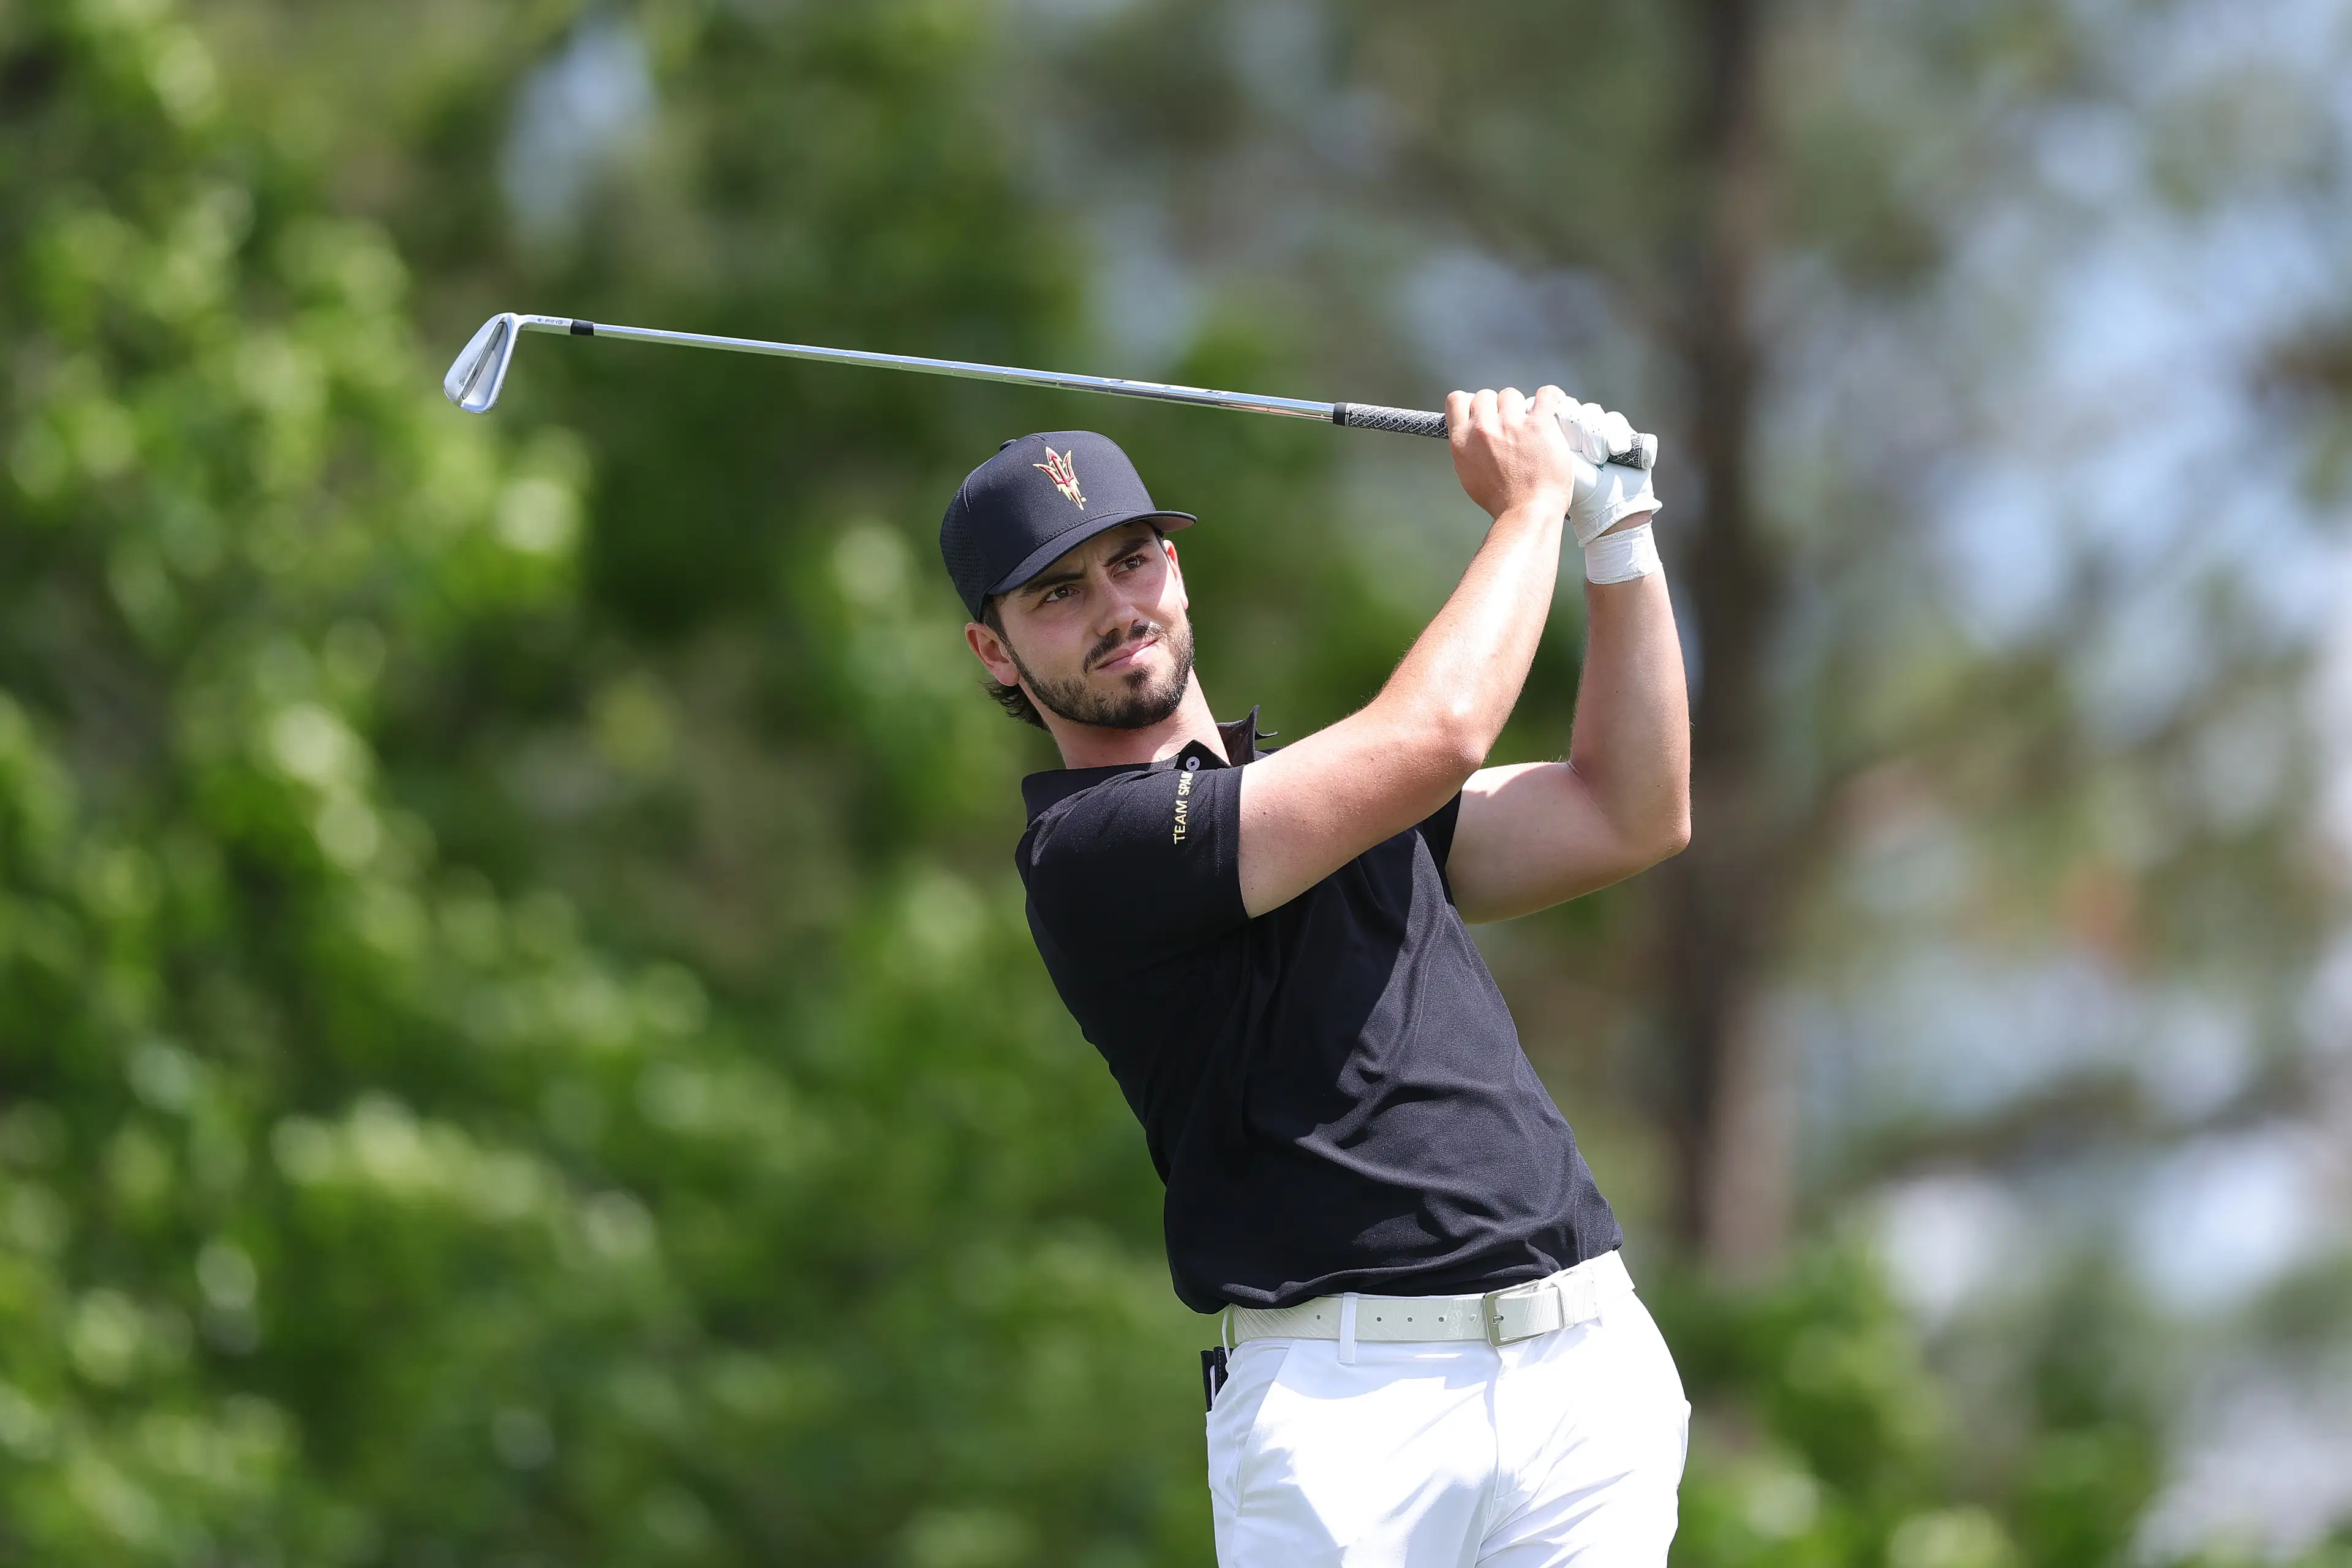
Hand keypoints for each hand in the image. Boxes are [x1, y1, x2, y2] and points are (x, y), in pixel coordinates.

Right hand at [1446, 386, 1597, 521]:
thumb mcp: (1469, 474)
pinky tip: (1553, 404)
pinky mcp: (1539, 424)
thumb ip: (1468, 449)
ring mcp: (1511, 424)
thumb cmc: (1501, 501)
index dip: (1471, 403)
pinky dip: (1551, 397)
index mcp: (1462, 440)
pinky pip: (1546, 395)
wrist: (1527, 512)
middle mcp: (1483, 428)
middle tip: (1509, 425)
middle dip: (1497, 408)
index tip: (1482, 412)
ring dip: (1521, 407)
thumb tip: (1472, 435)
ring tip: (1531, 423)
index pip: (1457, 400)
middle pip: (1486, 395)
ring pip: (1512, 395)